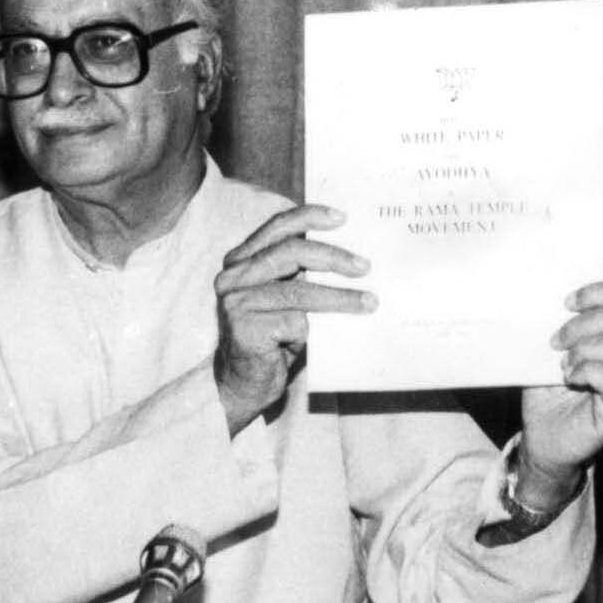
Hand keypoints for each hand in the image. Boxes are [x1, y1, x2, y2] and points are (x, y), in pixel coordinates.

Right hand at [213, 205, 373, 434]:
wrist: (242, 386)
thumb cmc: (273, 341)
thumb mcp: (286, 301)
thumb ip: (300, 276)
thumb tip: (351, 260)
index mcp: (241, 260)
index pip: (277, 227)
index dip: (310, 216)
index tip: (342, 218)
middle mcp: (233, 276)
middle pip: (290, 252)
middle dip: (333, 257)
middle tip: (365, 267)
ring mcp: (235, 302)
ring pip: (297, 290)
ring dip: (339, 297)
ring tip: (369, 302)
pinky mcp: (243, 328)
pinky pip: (292, 322)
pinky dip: (308, 332)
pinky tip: (307, 343)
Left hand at [514, 282, 602, 504]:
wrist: (543, 439)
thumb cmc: (547, 395)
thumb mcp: (547, 353)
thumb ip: (556, 327)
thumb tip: (543, 300)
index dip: (598, 292)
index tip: (566, 303)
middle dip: (584, 323)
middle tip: (556, 342)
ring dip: (587, 348)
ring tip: (564, 364)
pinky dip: (590, 372)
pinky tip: (570, 378)